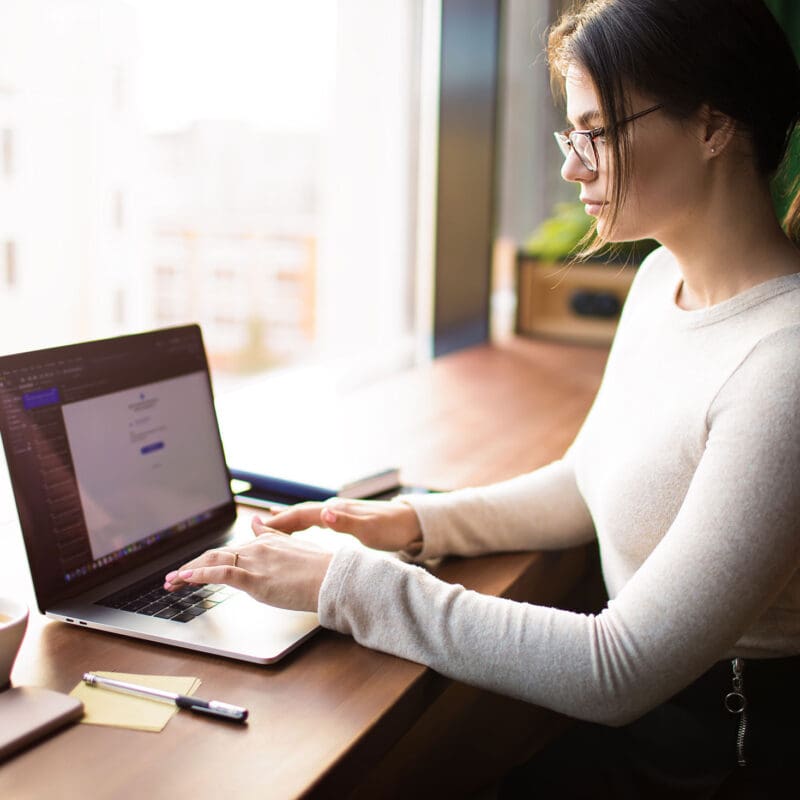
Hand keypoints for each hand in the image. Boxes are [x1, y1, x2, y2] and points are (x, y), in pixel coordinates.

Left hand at [163, 531, 332, 611]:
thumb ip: (271, 535)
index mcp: (265, 542)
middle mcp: (256, 549)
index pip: (228, 551)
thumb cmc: (319, 567)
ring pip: (212, 563)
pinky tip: (185, 579)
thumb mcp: (293, 545)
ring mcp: (255, 563)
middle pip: (214, 556)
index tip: (190, 569)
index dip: (206, 561)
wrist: (332, 578)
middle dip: (189, 567)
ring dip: (187, 572)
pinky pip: (221, 574)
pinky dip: (199, 575)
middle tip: (171, 579)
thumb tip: (256, 522)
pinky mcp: (255, 579)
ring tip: (170, 582)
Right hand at [257, 498, 421, 551]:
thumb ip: (348, 523)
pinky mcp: (343, 519)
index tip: (258, 529)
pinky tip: (294, 525)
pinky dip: (298, 522)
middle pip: (298, 512)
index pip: (301, 514)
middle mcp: (334, 508)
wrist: (412, 524)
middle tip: (252, 531)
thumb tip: (325, 514)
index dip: (280, 522)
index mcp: (337, 510)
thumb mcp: (372, 530)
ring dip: (285, 520)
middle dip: (276, 521)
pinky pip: (313, 519)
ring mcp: (338, 512)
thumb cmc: (393, 528)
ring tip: (264, 526)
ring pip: (304, 515)